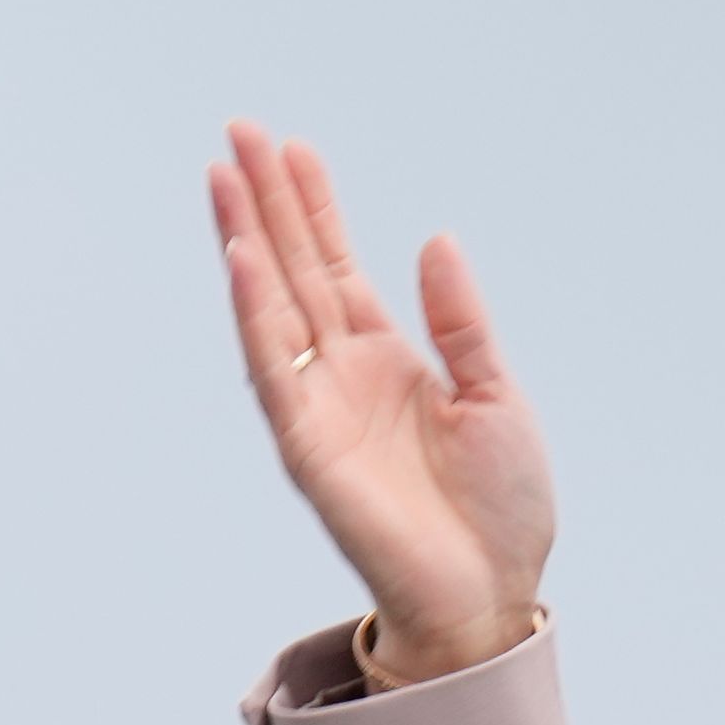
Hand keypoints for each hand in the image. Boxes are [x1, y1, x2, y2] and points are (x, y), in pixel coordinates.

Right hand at [209, 123, 552, 682]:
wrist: (491, 593)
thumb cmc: (499, 509)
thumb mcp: (496, 398)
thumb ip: (461, 324)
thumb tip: (435, 242)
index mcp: (388, 361)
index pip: (337, 269)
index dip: (316, 209)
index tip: (293, 148)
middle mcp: (343, 375)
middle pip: (294, 270)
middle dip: (268, 202)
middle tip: (239, 131)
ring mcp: (319, 406)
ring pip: (271, 306)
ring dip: (247, 240)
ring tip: (225, 175)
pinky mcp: (308, 446)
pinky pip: (274, 368)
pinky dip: (256, 312)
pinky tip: (244, 257)